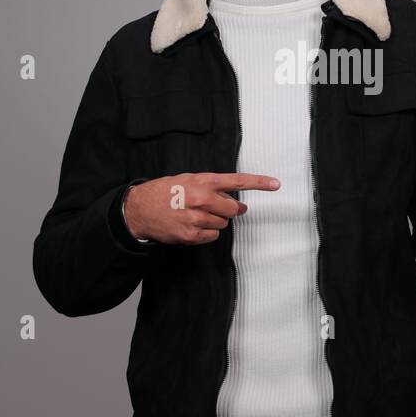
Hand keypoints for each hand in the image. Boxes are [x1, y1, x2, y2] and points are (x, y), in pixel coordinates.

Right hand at [123, 172, 279, 245]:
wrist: (139, 209)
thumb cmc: (164, 192)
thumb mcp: (187, 180)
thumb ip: (211, 187)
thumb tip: (233, 199)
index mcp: (203, 182)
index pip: (237, 181)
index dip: (259, 183)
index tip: (276, 184)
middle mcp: (202, 199)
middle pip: (233, 209)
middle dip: (230, 210)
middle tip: (219, 208)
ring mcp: (197, 218)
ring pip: (223, 224)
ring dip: (215, 221)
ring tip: (196, 215)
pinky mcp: (191, 235)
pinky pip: (212, 236)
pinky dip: (207, 232)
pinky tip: (192, 225)